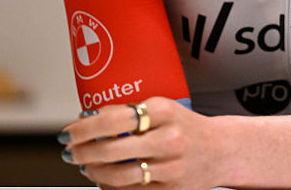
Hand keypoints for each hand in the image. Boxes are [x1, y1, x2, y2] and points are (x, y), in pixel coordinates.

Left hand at [59, 97, 215, 189]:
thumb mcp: (163, 109)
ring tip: (85, 167)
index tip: (69, 131)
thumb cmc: (185, 127)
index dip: (85, 128)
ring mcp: (172, 167)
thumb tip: (89, 118)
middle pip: (112, 149)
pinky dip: (111, 187)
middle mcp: (169, 138)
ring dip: (93, 172)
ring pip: (119, 174)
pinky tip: (104, 179)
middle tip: (70, 151)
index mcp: (165, 111)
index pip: (115, 118)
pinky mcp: (172, 189)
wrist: (222, 150)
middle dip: (82, 152)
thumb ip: (130, 112)